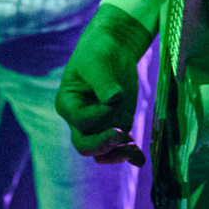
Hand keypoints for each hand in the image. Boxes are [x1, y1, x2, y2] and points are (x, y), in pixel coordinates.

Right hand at [56, 5, 153, 164]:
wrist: (113, 48)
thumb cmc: (99, 52)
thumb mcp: (97, 62)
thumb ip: (103, 81)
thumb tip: (114, 99)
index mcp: (68, 103)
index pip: (80, 119)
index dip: (98, 114)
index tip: (115, 98)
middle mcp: (80, 120)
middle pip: (85, 144)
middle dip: (102, 144)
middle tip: (120, 136)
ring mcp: (99, 125)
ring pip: (103, 150)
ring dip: (118, 153)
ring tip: (134, 150)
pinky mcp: (117, 124)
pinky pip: (120, 146)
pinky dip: (130, 154)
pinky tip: (140, 160)